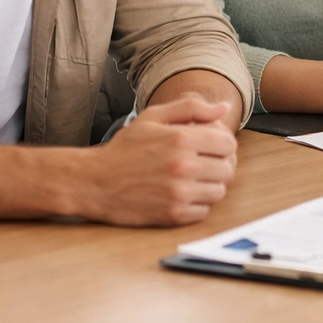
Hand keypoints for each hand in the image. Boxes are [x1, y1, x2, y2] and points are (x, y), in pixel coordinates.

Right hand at [78, 96, 238, 225]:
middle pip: (227, 169)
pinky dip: (197, 204)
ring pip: (219, 191)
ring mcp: (179, 193)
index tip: (210, 147)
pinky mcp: (173, 215)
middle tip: (203, 164)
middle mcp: (183, 166)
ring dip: (210, 185)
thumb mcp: (153, 118)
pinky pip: (203, 211)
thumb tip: (224, 108)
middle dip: (218, 165)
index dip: (222, 144)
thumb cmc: (124, 148)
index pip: (228, 143)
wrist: (94, 182)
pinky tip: (182, 194)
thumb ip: (191, 109)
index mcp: (182, 138)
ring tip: (192, 179)